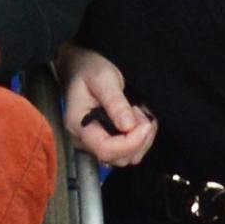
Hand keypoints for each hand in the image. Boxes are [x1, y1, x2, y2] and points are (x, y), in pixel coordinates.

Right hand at [59, 47, 155, 168]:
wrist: (82, 65)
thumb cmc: (89, 68)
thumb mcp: (103, 78)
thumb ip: (115, 102)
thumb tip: (128, 127)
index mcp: (79, 124)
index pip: (106, 150)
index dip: (130, 143)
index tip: (146, 125)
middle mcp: (85, 139)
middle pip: (118, 158)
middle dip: (138, 139)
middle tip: (140, 111)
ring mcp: (96, 142)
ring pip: (126, 157)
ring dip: (141, 139)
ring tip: (138, 112)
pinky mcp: (106, 140)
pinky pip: (128, 151)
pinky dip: (140, 139)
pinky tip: (137, 119)